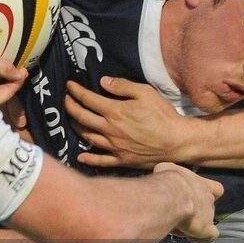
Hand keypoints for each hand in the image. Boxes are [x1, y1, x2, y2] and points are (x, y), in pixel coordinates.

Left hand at [66, 76, 194, 168]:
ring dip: (76, 127)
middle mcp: (110, 130)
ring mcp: (114, 147)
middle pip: (82, 118)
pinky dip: (88, 158)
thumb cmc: (163, 115)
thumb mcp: (145, 93)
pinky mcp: (121, 160)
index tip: (69, 86)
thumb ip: (122, 86)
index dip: (76, 92)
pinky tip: (80, 156)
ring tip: (73, 120)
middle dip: (70, 107)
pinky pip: (100, 160)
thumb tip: (103, 82)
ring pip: (87, 137)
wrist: (177, 142)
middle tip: (66, 100)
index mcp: (115, 112)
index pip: (88, 99)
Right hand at [152, 162, 222, 241]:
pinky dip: (201, 238)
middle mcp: (209, 199)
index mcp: (203, 184)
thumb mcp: (166, 168)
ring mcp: (209, 214)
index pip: (216, 189)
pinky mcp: (206, 229)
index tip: (197, 198)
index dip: (209, 194)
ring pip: (205, 222)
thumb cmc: (168, 181)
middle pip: (207, 207)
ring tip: (179, 226)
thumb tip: (163, 173)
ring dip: (193, 225)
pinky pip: (210, 236)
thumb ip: (168, 172)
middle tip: (180, 214)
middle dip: (195, 211)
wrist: (171, 195)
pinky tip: (190, 237)